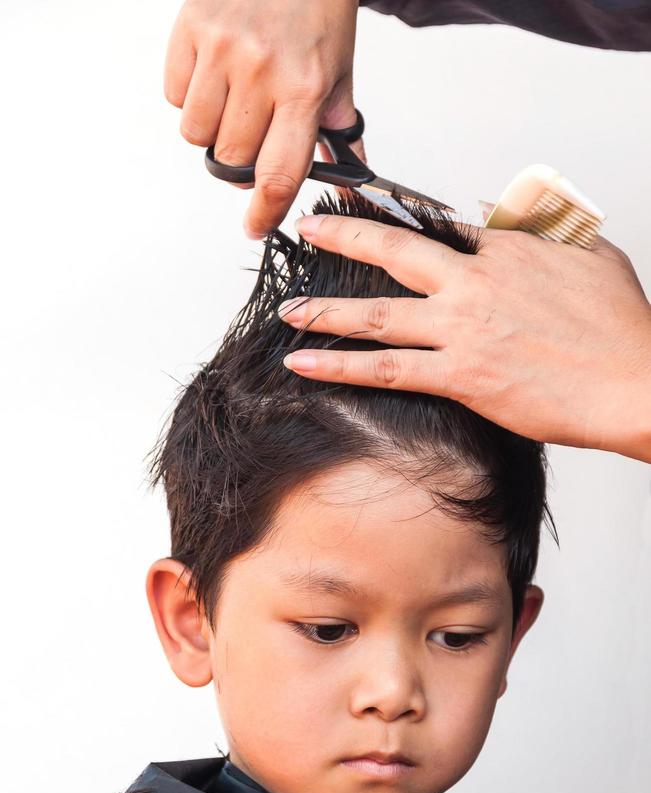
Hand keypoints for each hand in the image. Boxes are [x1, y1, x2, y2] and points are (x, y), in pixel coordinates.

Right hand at [164, 0, 360, 238]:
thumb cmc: (317, 8)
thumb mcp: (340, 73)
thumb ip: (339, 133)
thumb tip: (347, 183)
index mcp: (303, 89)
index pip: (279, 175)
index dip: (264, 213)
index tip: (256, 226)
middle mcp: (261, 72)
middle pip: (231, 162)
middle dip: (241, 163)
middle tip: (254, 137)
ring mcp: (221, 50)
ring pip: (197, 134)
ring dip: (212, 131)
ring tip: (234, 100)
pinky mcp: (191, 29)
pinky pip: (175, 95)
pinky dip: (190, 95)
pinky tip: (214, 73)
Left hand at [279, 213, 650, 462]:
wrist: (633, 381)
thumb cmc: (619, 326)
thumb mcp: (590, 252)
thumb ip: (540, 227)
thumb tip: (496, 213)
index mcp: (508, 250)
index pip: (441, 227)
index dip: (400, 219)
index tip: (368, 214)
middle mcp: (475, 283)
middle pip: (394, 253)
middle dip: (343, 237)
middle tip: (307, 227)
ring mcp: (463, 329)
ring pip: (378, 314)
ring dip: (326, 310)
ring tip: (288, 309)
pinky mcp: (460, 376)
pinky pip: (386, 369)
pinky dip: (340, 367)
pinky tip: (305, 363)